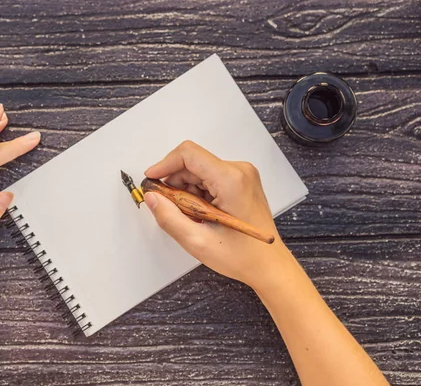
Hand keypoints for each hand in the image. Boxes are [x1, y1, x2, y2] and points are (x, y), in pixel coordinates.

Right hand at [144, 140, 295, 291]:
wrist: (269, 265)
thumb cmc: (243, 256)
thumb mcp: (198, 241)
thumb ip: (169, 217)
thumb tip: (151, 197)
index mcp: (231, 180)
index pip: (188, 154)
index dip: (164, 165)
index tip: (151, 181)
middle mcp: (239, 171)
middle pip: (192, 163)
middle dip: (175, 184)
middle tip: (171, 210)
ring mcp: (241, 175)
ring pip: (199, 171)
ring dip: (186, 191)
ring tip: (192, 218)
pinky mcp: (240, 181)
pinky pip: (209, 178)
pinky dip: (197, 194)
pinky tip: (202, 215)